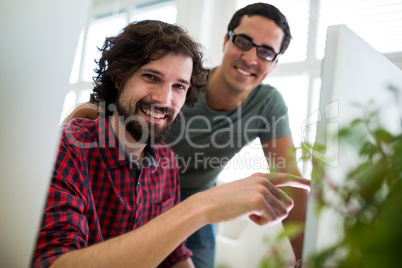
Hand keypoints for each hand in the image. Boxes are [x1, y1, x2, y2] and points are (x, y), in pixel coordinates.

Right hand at [191, 173, 309, 225]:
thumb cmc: (224, 201)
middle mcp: (264, 180)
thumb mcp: (245, 191)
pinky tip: (248, 216)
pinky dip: (261, 223)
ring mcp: (262, 189)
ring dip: (268, 219)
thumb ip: (263, 193)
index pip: (285, 178)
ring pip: (281, 213)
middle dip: (275, 214)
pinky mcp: (259, 201)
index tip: (311, 183)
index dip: (300, 181)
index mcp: (260, 177)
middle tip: (257, 214)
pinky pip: (271, 220)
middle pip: (287, 204)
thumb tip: (283, 205)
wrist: (208, 204)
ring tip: (250, 213)